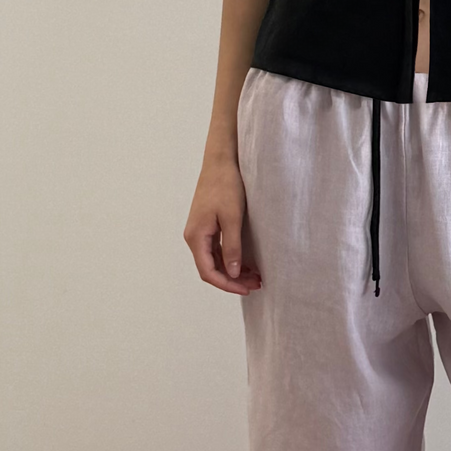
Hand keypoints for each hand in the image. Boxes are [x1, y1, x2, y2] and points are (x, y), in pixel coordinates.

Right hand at [184, 156, 262, 294]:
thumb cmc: (225, 186)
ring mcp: (200, 232)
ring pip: (215, 260)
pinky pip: (217, 250)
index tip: (246, 289)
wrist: (221, 162)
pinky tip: (246, 263)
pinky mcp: (207, 226)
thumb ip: (231, 247)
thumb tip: (231, 272)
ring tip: (255, 276)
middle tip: (256, 284)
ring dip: (233, 270)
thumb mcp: (232, 218)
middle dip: (232, 279)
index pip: (208, 272)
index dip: (227, 284)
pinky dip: (231, 259)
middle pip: (211, 269)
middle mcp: (194, 237)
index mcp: (196, 237)